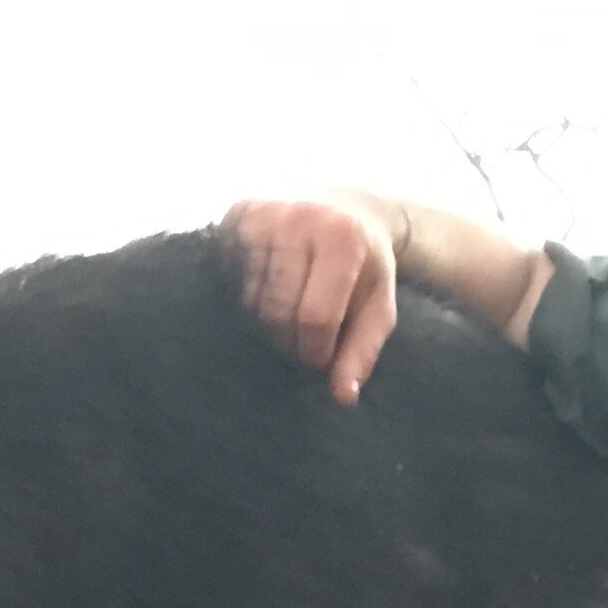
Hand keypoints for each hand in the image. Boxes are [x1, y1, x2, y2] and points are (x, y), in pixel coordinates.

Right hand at [224, 194, 401, 403]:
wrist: (348, 210)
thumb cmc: (364, 268)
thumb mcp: (378, 309)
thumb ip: (362, 352)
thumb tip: (342, 397)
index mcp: (342, 239)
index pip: (314, 318)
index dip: (314, 352)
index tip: (321, 359)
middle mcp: (300, 218)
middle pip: (275, 311)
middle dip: (288, 340)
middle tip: (303, 340)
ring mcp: (265, 213)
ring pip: (249, 298)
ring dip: (266, 319)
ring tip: (289, 311)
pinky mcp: (239, 213)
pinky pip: (230, 274)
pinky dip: (246, 290)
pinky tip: (268, 285)